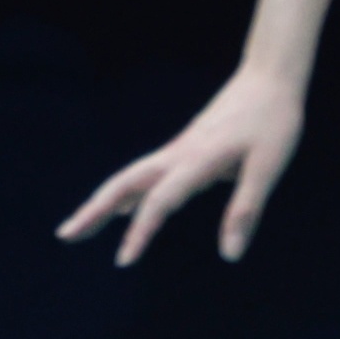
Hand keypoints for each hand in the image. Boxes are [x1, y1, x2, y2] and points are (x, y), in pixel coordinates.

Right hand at [55, 67, 306, 266]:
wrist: (270, 77)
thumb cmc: (274, 121)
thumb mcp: (268, 167)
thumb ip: (246, 209)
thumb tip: (230, 255)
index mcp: (197, 160)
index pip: (160, 201)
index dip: (140, 231)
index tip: (123, 261)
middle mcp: (179, 154)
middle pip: (124, 183)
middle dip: (94, 210)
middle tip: (65, 235)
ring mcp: (179, 150)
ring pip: (130, 177)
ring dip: (103, 202)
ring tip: (80, 227)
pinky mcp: (186, 149)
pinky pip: (146, 175)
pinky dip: (125, 194)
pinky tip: (122, 209)